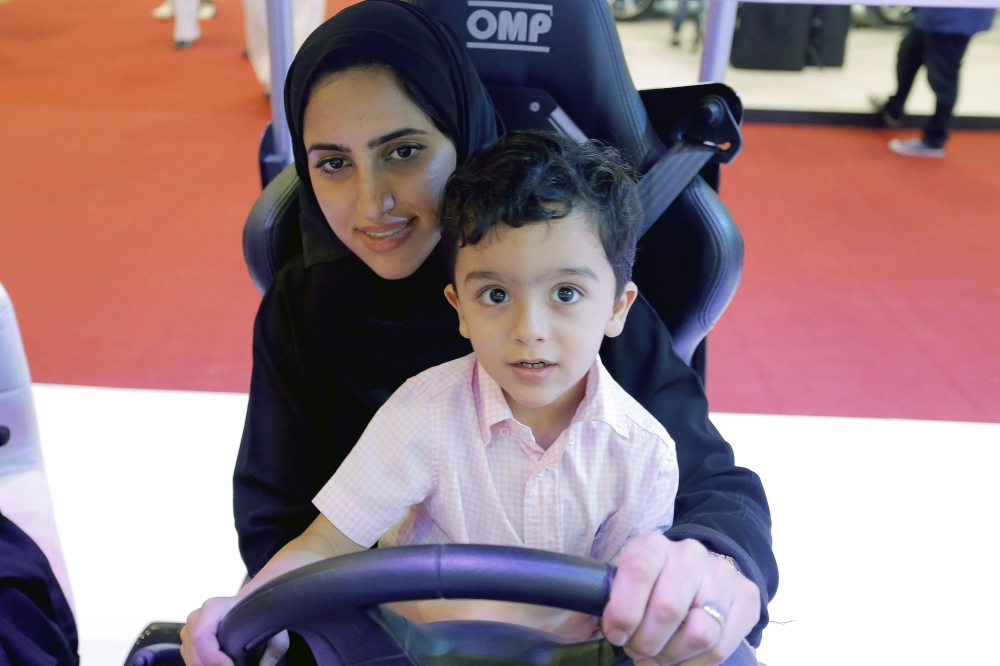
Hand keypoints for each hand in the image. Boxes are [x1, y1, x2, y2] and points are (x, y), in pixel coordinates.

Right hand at [181, 598, 289, 665]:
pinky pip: (191, 661)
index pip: (201, 637)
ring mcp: (189, 629)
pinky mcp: (189, 641)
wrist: (250, 604)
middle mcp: (196, 617)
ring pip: (191, 660)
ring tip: (230, 664)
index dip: (213, 658)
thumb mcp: (271, 628)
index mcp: (213, 608)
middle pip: (194, 654)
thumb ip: (272, 650)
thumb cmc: (259, 615)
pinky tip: (222, 664)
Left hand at [601, 533, 760, 665]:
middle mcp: (689, 554)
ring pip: (698, 633)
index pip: (638, 570)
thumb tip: (578, 626)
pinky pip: (719, 648)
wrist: (704, 569)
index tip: (615, 633)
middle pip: (668, 609)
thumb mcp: (624, 580)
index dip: (623, 610)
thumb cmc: (652, 583)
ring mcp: (721, 575)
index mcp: (652, 546)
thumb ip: (606, 599)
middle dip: (646, 642)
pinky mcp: (745, 598)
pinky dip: (692, 664)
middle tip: (636, 650)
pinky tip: (679, 659)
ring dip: (671, 657)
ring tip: (657, 656)